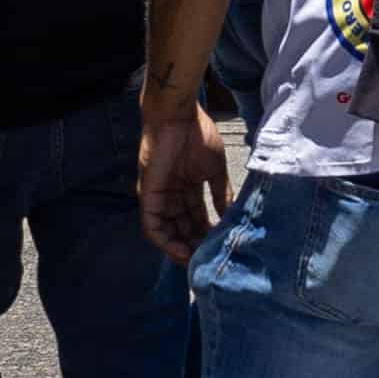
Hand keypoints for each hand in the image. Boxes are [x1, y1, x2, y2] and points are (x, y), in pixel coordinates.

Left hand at [137, 96, 234, 261]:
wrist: (179, 117)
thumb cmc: (198, 136)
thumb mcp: (215, 171)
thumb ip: (221, 194)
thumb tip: (230, 216)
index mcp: (187, 189)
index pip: (195, 219)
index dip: (206, 235)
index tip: (219, 248)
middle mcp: (171, 196)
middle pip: (181, 229)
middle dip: (195, 246)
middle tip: (208, 261)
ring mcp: (158, 198)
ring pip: (167, 232)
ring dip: (181, 249)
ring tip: (196, 261)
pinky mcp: (148, 197)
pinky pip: (153, 227)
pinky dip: (166, 243)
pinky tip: (182, 252)